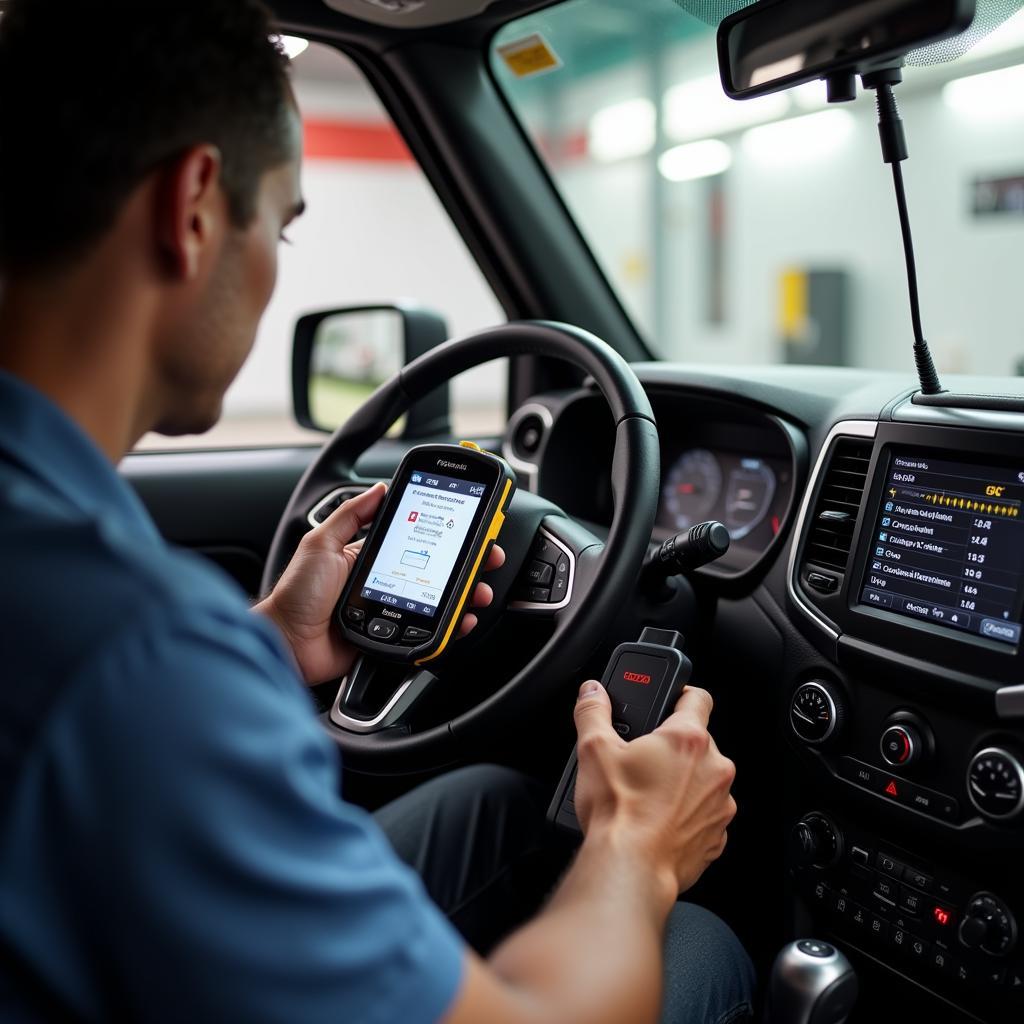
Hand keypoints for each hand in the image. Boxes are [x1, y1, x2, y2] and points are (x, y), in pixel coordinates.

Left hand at [256, 483, 505, 684]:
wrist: (287, 641)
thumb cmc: (297, 593)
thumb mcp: (320, 542)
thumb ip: (350, 515)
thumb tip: (380, 488)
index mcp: (373, 558)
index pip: (418, 542)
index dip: (445, 535)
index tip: (468, 526)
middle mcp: (389, 583)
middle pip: (438, 571)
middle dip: (468, 563)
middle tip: (487, 557)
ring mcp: (394, 611)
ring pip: (440, 602)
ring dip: (467, 594)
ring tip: (480, 588)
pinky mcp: (395, 638)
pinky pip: (429, 633)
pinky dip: (451, 627)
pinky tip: (462, 617)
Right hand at [571, 681, 735, 895]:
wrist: (630, 869)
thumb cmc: (618, 813)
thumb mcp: (594, 750)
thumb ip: (594, 712)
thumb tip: (592, 692)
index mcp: (688, 739)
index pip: (698, 699)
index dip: (683, 695)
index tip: (671, 702)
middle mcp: (714, 769)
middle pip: (699, 743)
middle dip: (673, 749)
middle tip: (644, 761)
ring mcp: (720, 805)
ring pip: (704, 781)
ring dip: (683, 783)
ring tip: (649, 795)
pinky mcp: (717, 836)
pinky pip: (705, 815)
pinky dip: (687, 815)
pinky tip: (659, 820)